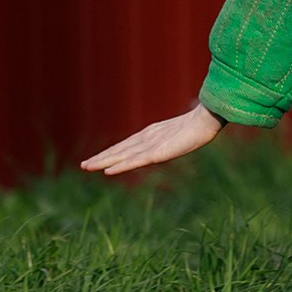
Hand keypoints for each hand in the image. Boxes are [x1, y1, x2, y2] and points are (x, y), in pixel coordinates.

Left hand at [82, 102, 223, 175]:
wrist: (207, 119)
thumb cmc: (201, 124)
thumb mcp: (183, 131)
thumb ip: (175, 135)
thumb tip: (179, 135)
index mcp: (152, 134)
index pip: (127, 145)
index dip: (112, 152)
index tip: (99, 158)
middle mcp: (146, 138)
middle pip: (120, 149)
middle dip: (101, 157)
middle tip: (84, 165)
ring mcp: (150, 145)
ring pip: (121, 156)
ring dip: (103, 161)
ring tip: (86, 167)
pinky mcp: (156, 152)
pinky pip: (133, 161)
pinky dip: (119, 166)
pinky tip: (107, 172)